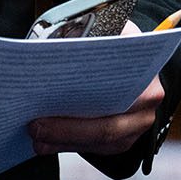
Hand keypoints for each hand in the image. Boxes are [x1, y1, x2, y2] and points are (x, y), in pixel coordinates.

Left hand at [30, 22, 164, 158]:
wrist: (135, 59)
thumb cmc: (115, 42)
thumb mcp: (107, 31)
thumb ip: (86, 37)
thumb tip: (48, 47)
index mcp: (145, 80)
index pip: (114, 94)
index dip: (82, 97)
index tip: (49, 94)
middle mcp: (146, 109)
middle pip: (106, 127)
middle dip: (66, 129)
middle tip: (34, 126)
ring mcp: (137, 128)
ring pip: (100, 142)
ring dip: (64, 142)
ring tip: (35, 137)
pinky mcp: (123, 140)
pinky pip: (96, 148)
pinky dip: (69, 145)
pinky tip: (45, 143)